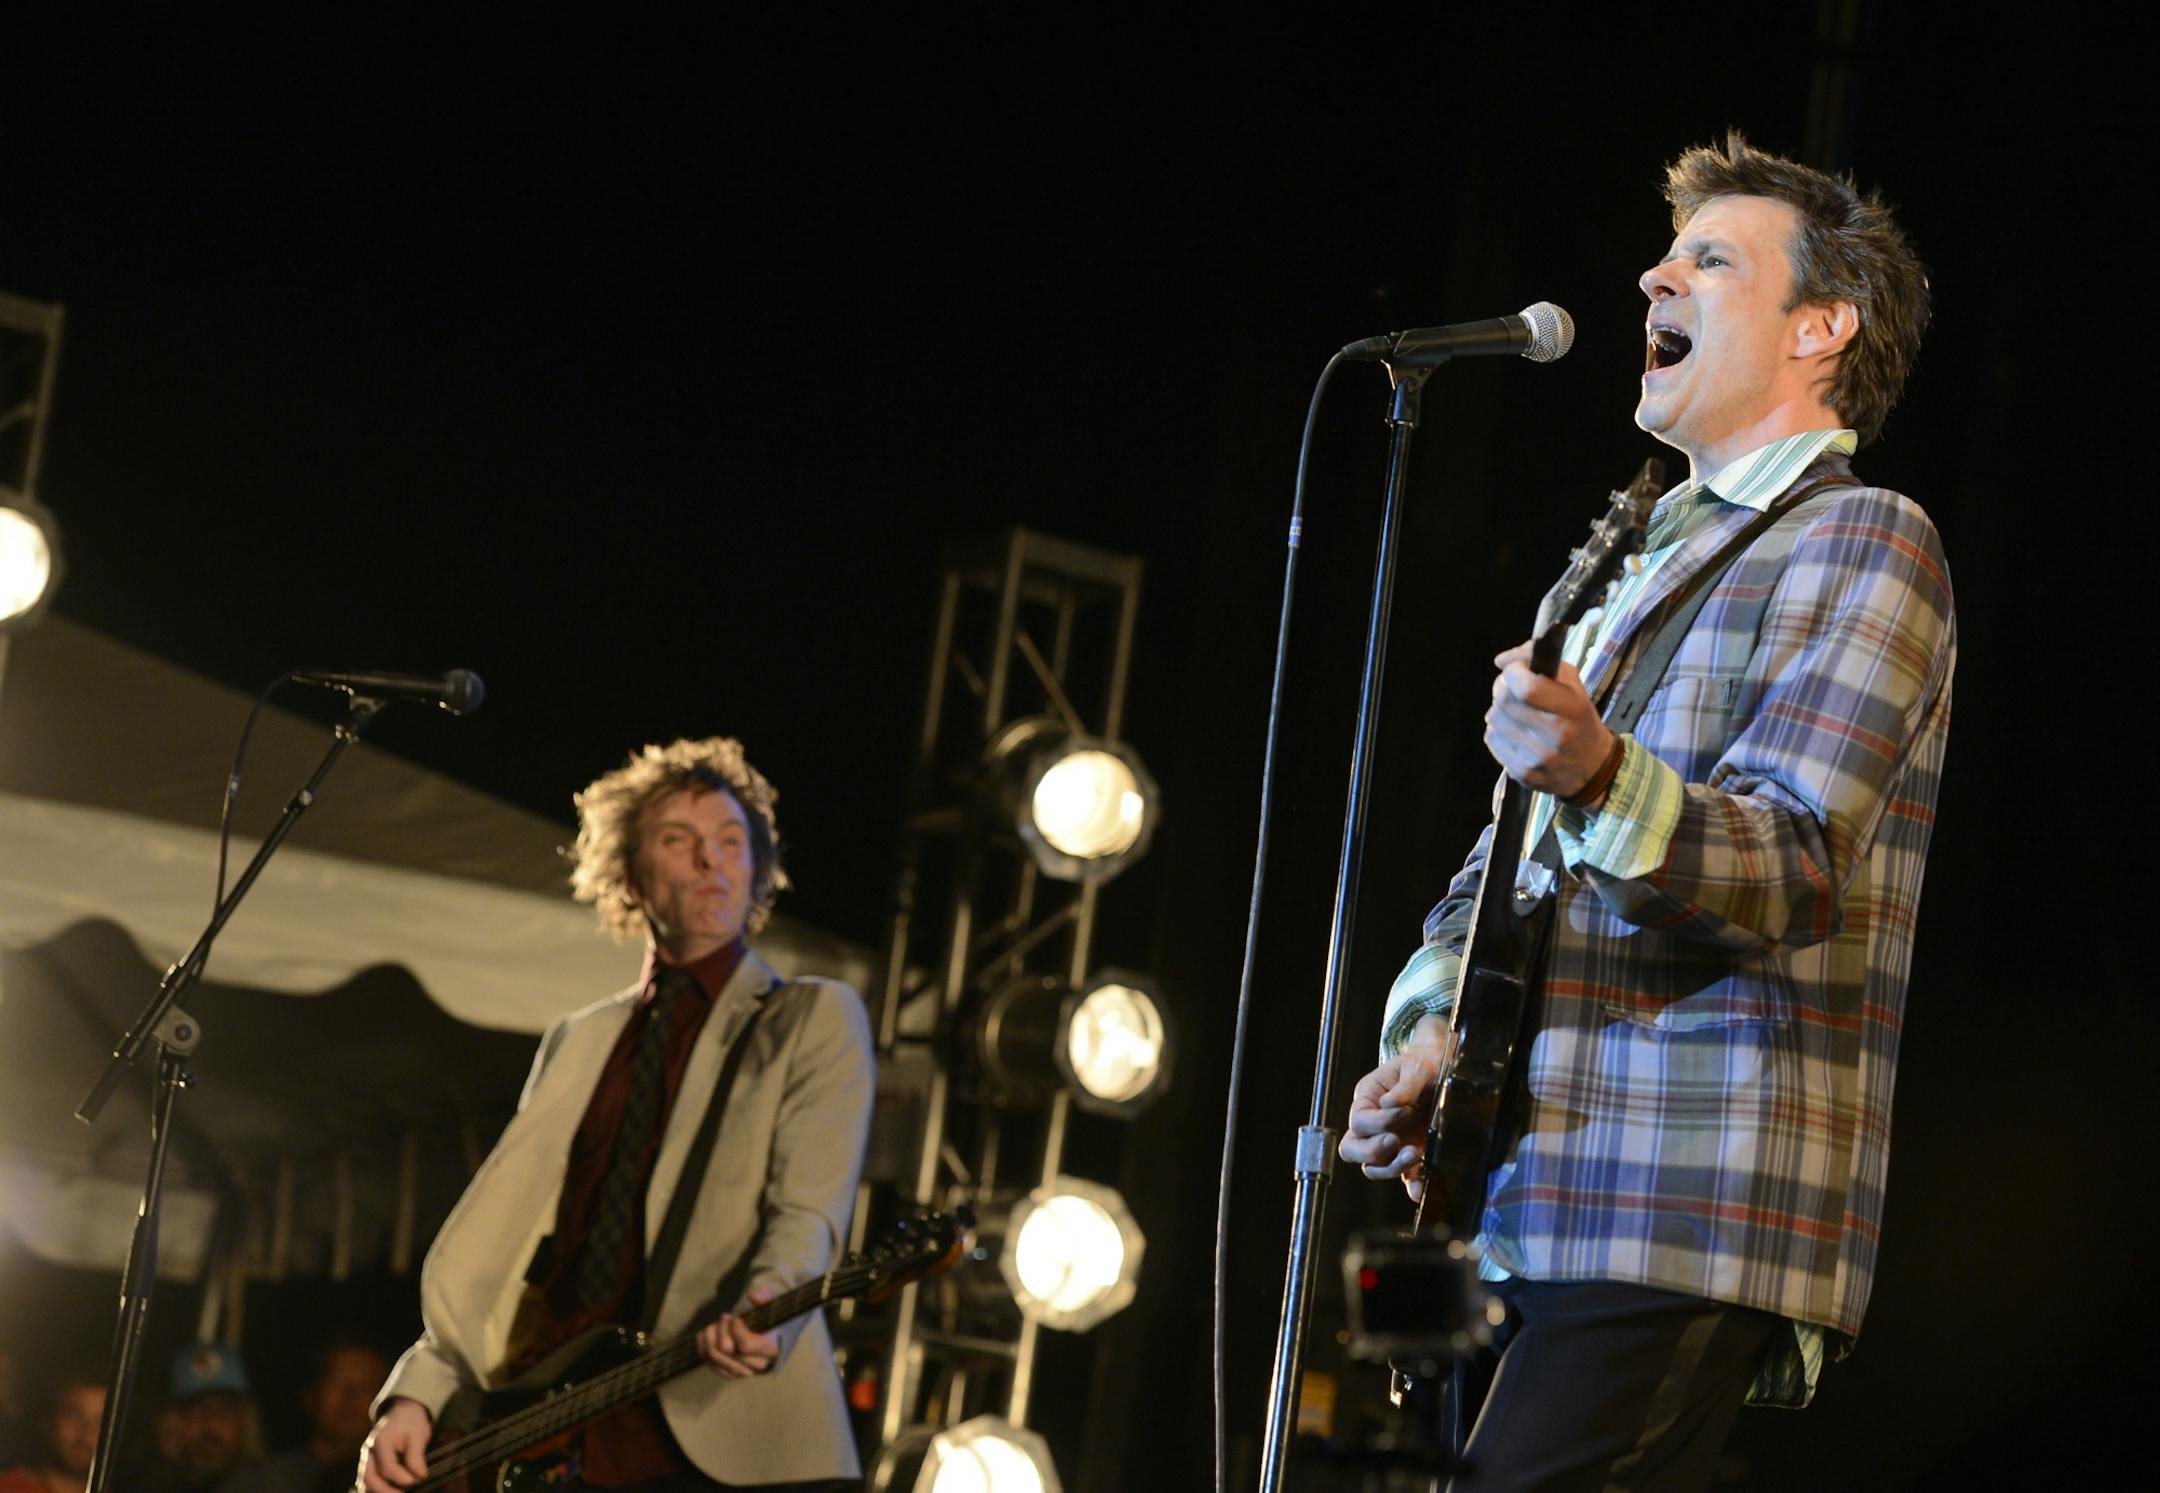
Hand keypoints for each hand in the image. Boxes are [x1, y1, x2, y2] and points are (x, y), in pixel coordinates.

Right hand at [358, 1398, 431, 1490]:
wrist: (401, 1413)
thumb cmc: (410, 1423)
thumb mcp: (418, 1434)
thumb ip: (416, 1455)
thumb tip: (420, 1476)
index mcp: (380, 1441)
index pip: (387, 1467)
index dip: (402, 1477)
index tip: (418, 1480)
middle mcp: (368, 1451)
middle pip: (370, 1477)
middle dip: (386, 1490)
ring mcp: (365, 1458)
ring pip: (364, 1481)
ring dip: (378, 1491)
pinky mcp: (367, 1465)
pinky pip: (366, 1481)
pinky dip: (373, 1489)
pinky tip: (388, 1491)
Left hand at [697, 1285, 780, 1377]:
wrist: (764, 1337)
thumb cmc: (766, 1319)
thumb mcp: (769, 1304)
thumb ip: (765, 1296)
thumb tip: (754, 1297)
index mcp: (770, 1349)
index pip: (746, 1345)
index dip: (736, 1329)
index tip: (736, 1319)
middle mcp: (756, 1365)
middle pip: (725, 1349)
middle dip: (721, 1328)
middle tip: (725, 1316)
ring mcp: (739, 1372)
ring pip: (712, 1355)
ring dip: (710, 1335)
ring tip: (717, 1324)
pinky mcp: (725, 1372)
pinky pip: (706, 1359)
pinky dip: (703, 1343)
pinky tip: (710, 1332)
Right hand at [1338, 1016, 1456, 1200]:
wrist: (1443, 1074)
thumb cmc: (1424, 1067)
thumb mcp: (1416, 1068)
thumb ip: (1405, 1086)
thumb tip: (1390, 1104)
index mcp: (1367, 1100)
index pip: (1359, 1121)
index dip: (1379, 1122)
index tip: (1406, 1111)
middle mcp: (1372, 1126)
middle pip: (1352, 1149)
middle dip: (1372, 1151)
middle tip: (1395, 1142)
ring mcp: (1388, 1143)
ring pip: (1373, 1168)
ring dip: (1390, 1167)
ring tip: (1415, 1153)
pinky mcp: (1408, 1155)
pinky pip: (1402, 1176)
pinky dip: (1411, 1185)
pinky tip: (1422, 1186)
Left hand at [1484, 642, 1614, 802]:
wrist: (1591, 767)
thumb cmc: (1578, 718)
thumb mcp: (1572, 684)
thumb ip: (1538, 660)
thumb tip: (1501, 660)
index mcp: (1572, 709)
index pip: (1526, 687)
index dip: (1514, 672)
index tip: (1518, 669)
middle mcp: (1555, 736)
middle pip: (1504, 700)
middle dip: (1504, 688)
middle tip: (1513, 689)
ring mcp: (1537, 757)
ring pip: (1494, 718)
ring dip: (1501, 710)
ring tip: (1518, 713)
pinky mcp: (1522, 772)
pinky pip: (1492, 739)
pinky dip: (1498, 731)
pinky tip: (1516, 732)